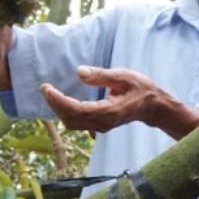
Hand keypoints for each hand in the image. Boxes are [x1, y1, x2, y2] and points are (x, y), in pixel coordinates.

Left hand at [39, 66, 174, 133]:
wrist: (154, 107)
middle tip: (45, 88)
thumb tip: (79, 72)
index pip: (77, 110)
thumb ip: (101, 75)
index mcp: (109, 111)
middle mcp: (103, 122)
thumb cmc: (141, 89)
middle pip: (71, 119)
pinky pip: (77, 122)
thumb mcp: (124, 76)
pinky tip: (60, 100)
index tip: (47, 89)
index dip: (59, 101)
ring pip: (73, 123)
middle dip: (55, 104)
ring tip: (49, 93)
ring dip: (58, 109)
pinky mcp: (99, 125)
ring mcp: (101, 126)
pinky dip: (65, 112)